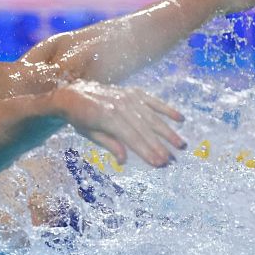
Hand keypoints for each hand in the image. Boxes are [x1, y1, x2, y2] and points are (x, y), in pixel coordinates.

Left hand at [55, 81, 185, 166]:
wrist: (74, 93)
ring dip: (167, 131)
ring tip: (180, 145)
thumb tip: (123, 160)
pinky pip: (153, 101)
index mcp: (107, 117)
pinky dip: (167, 109)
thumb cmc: (80, 118)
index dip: (146, 151)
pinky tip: (180, 119)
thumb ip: (109, 144)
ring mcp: (128, 96)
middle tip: (172, 160)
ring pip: (152, 116)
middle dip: (159, 145)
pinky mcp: (133, 91)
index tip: (158, 163)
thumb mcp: (90, 134)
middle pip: (144, 129)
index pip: (131, 138)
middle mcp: (120, 105)